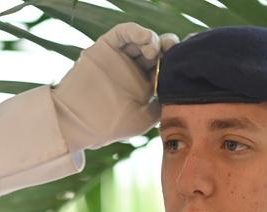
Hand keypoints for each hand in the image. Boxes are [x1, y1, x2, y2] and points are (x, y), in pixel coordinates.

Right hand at [51, 22, 179, 151]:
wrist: (79, 122)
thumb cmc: (109, 126)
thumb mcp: (144, 119)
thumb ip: (161, 105)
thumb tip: (177, 92)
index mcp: (144, 85)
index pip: (165, 66)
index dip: (177, 60)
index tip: (187, 60)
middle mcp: (133, 69)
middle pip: (156, 49)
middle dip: (168, 46)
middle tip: (174, 48)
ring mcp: (119, 57)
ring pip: (141, 39)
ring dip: (153, 39)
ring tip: (154, 50)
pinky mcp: (105, 47)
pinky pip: (123, 32)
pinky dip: (137, 30)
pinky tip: (146, 40)